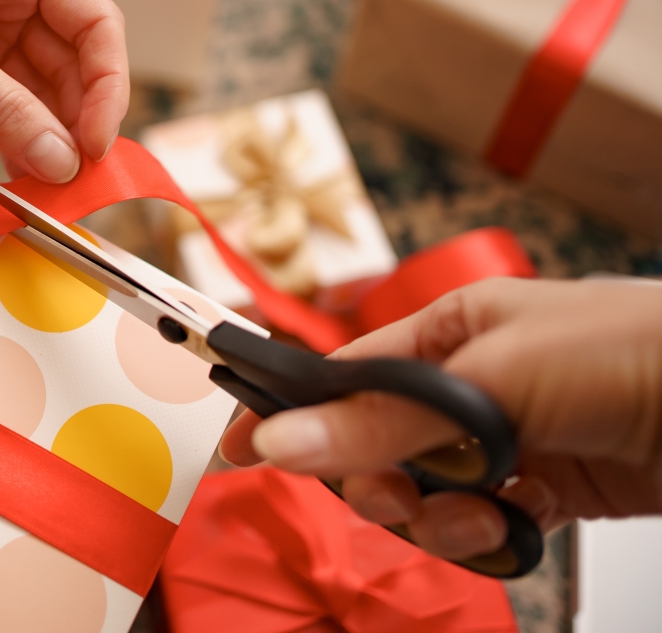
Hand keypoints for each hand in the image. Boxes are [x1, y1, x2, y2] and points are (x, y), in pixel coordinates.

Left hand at [0, 0, 128, 182]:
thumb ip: (5, 108)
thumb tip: (63, 162)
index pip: (95, 24)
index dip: (107, 86)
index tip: (97, 142)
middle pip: (70, 60)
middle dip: (76, 116)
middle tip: (75, 174)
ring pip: (35, 85)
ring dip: (45, 130)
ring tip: (50, 179)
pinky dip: (11, 132)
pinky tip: (19, 164)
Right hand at [219, 277, 661, 561]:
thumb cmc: (630, 350)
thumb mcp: (491, 378)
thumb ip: (384, 417)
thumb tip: (285, 440)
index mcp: (447, 330)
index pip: (343, 375)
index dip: (291, 412)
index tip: (241, 448)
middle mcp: (468, 384)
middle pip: (374, 448)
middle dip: (379, 481)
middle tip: (400, 494)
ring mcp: (503, 440)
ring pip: (422, 495)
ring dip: (438, 515)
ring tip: (479, 510)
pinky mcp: (539, 489)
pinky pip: (475, 525)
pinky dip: (484, 534)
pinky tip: (512, 522)